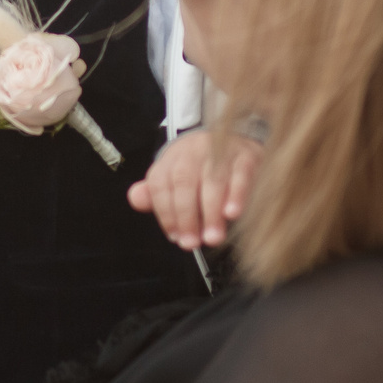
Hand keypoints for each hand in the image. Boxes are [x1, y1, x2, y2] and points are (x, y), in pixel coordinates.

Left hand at [128, 128, 261, 249]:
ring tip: (212, 237)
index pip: (160, 184)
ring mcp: (221, 150)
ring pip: (213, 180)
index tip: (175, 236)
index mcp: (172, 158)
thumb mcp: (176, 178)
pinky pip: (241, 174)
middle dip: (186, 216)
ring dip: (211, 212)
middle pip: (184, 182)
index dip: (165, 213)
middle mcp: (193, 150)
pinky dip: (236, 194)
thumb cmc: (203, 168)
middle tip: (192, 243)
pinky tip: (232, 214)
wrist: (239, 139)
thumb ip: (156, 193)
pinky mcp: (247, 155)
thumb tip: (135, 198)